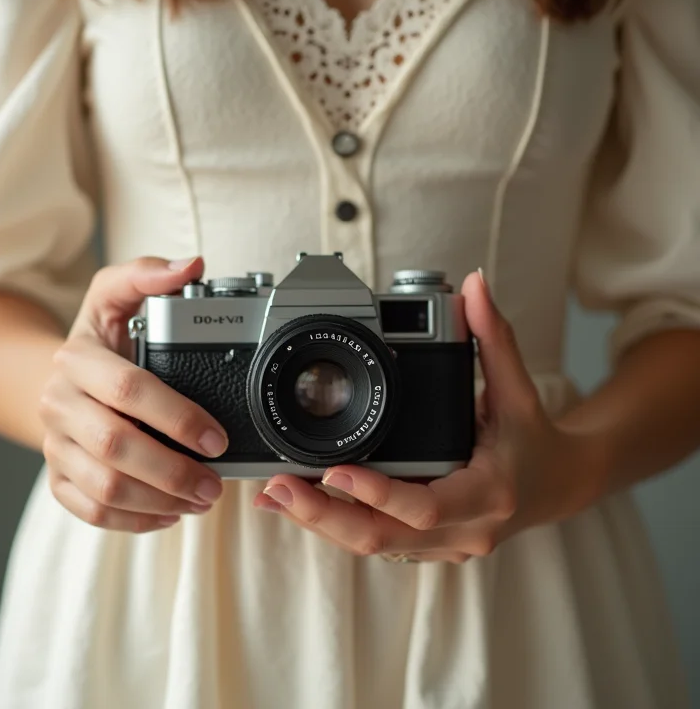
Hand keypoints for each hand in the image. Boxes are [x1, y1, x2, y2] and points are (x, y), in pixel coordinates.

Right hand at [39, 256, 229, 532]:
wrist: (56, 378)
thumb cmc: (99, 340)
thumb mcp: (115, 296)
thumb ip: (148, 275)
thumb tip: (191, 265)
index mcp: (78, 359)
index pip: (128, 390)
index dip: (176, 416)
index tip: (216, 437)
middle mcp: (60, 404)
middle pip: (115, 447)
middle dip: (172, 471)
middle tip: (215, 484)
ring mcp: (55, 445)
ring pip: (103, 487)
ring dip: (158, 501)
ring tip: (201, 501)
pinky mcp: (58, 477)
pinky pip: (90, 510)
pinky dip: (132, 521)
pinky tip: (168, 514)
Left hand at [252, 271, 600, 561]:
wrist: (557, 487)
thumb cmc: (536, 441)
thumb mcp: (519, 391)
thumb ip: (494, 337)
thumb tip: (474, 286)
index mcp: (487, 494)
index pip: (424, 506)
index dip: (376, 493)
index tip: (333, 470)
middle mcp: (462, 529)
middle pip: (381, 537)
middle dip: (324, 516)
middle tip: (276, 488)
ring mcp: (442, 545)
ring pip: (371, 545)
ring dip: (320, 523)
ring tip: (272, 495)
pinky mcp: (426, 544)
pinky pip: (375, 540)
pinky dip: (336, 524)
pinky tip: (300, 505)